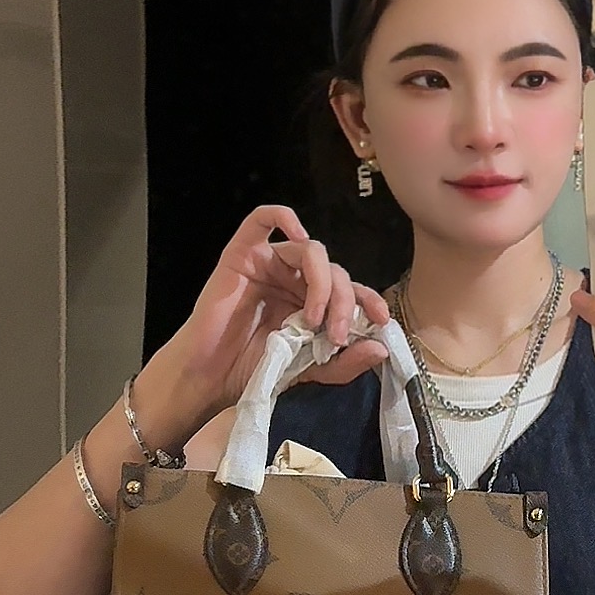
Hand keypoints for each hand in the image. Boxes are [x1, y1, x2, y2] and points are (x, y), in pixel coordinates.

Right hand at [166, 206, 391, 415]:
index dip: (369, 300)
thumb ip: (344, 363)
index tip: (382, 321)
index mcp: (314, 302)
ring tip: (314, 318)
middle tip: (336, 336)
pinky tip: (298, 234)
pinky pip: (262, 220)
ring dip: (323, 283)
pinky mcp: (244, 255)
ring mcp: (271, 265)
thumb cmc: (256, 370)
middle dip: (343, 303)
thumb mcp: (310, 372)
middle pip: (335, 272)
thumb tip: (380, 351)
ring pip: (312, 251)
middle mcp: (296, 280)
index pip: (350, 290)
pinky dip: (283, 217)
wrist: (213, 377)